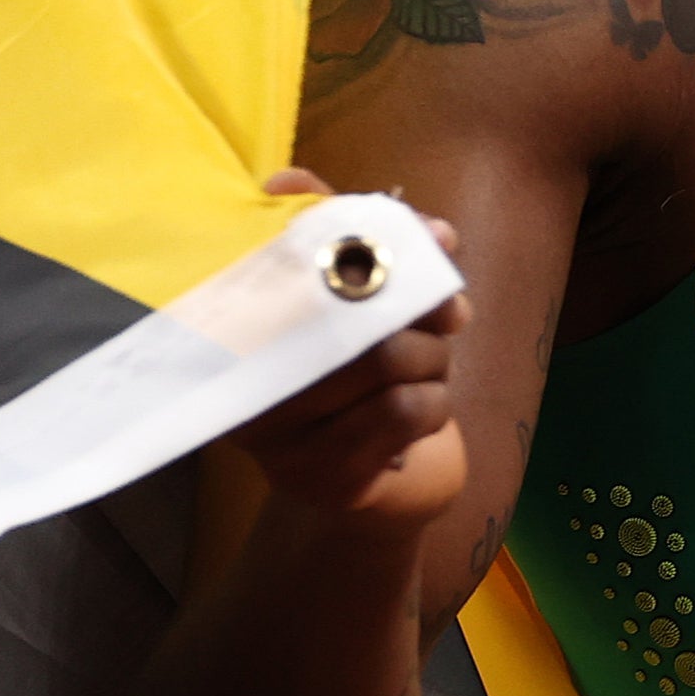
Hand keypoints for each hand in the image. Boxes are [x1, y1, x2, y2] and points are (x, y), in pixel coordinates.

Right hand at [228, 168, 471, 527]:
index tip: (431, 238)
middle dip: (422, 308)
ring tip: (431, 365)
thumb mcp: (357, 304)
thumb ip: (365, 245)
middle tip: (453, 312)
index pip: (289, 266)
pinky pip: (405, 412)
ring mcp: (281, 444)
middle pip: (351, 316)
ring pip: (388, 363)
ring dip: (433, 359)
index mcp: (241, 333)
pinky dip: (434, 401)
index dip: (365, 243)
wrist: (376, 484)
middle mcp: (246, 389)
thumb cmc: (362, 373)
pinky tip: (425, 407)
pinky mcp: (326, 481)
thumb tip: (380, 211)